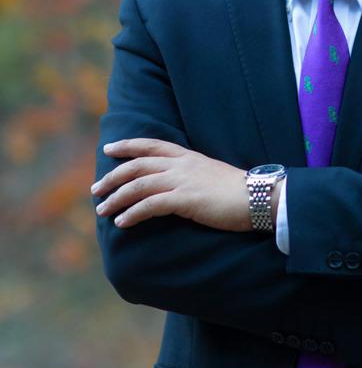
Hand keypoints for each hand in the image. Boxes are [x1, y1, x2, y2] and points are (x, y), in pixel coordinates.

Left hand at [92, 139, 255, 230]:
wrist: (258, 197)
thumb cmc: (238, 191)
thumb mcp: (211, 175)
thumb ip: (191, 175)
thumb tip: (176, 185)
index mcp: (188, 156)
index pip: (151, 144)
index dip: (127, 146)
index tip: (109, 148)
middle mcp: (181, 165)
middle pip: (137, 165)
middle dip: (113, 177)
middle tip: (96, 190)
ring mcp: (182, 181)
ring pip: (138, 185)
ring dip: (116, 198)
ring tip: (102, 210)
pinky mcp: (185, 200)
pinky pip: (150, 206)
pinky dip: (132, 214)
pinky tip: (122, 223)